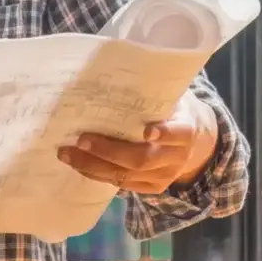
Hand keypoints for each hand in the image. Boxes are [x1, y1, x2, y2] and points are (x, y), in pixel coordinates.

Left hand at [58, 91, 218, 193]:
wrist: (194, 142)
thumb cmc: (173, 111)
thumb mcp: (171, 98)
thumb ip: (152, 93)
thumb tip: (110, 72)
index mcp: (186, 130)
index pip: (178, 133)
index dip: (164, 133)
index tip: (146, 130)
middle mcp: (177, 157)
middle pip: (142, 159)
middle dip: (108, 151)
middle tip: (81, 139)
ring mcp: (164, 176)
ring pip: (126, 176)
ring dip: (93, 166)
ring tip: (67, 154)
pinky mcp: (151, 188)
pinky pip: (121, 185)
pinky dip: (97, 174)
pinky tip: (78, 163)